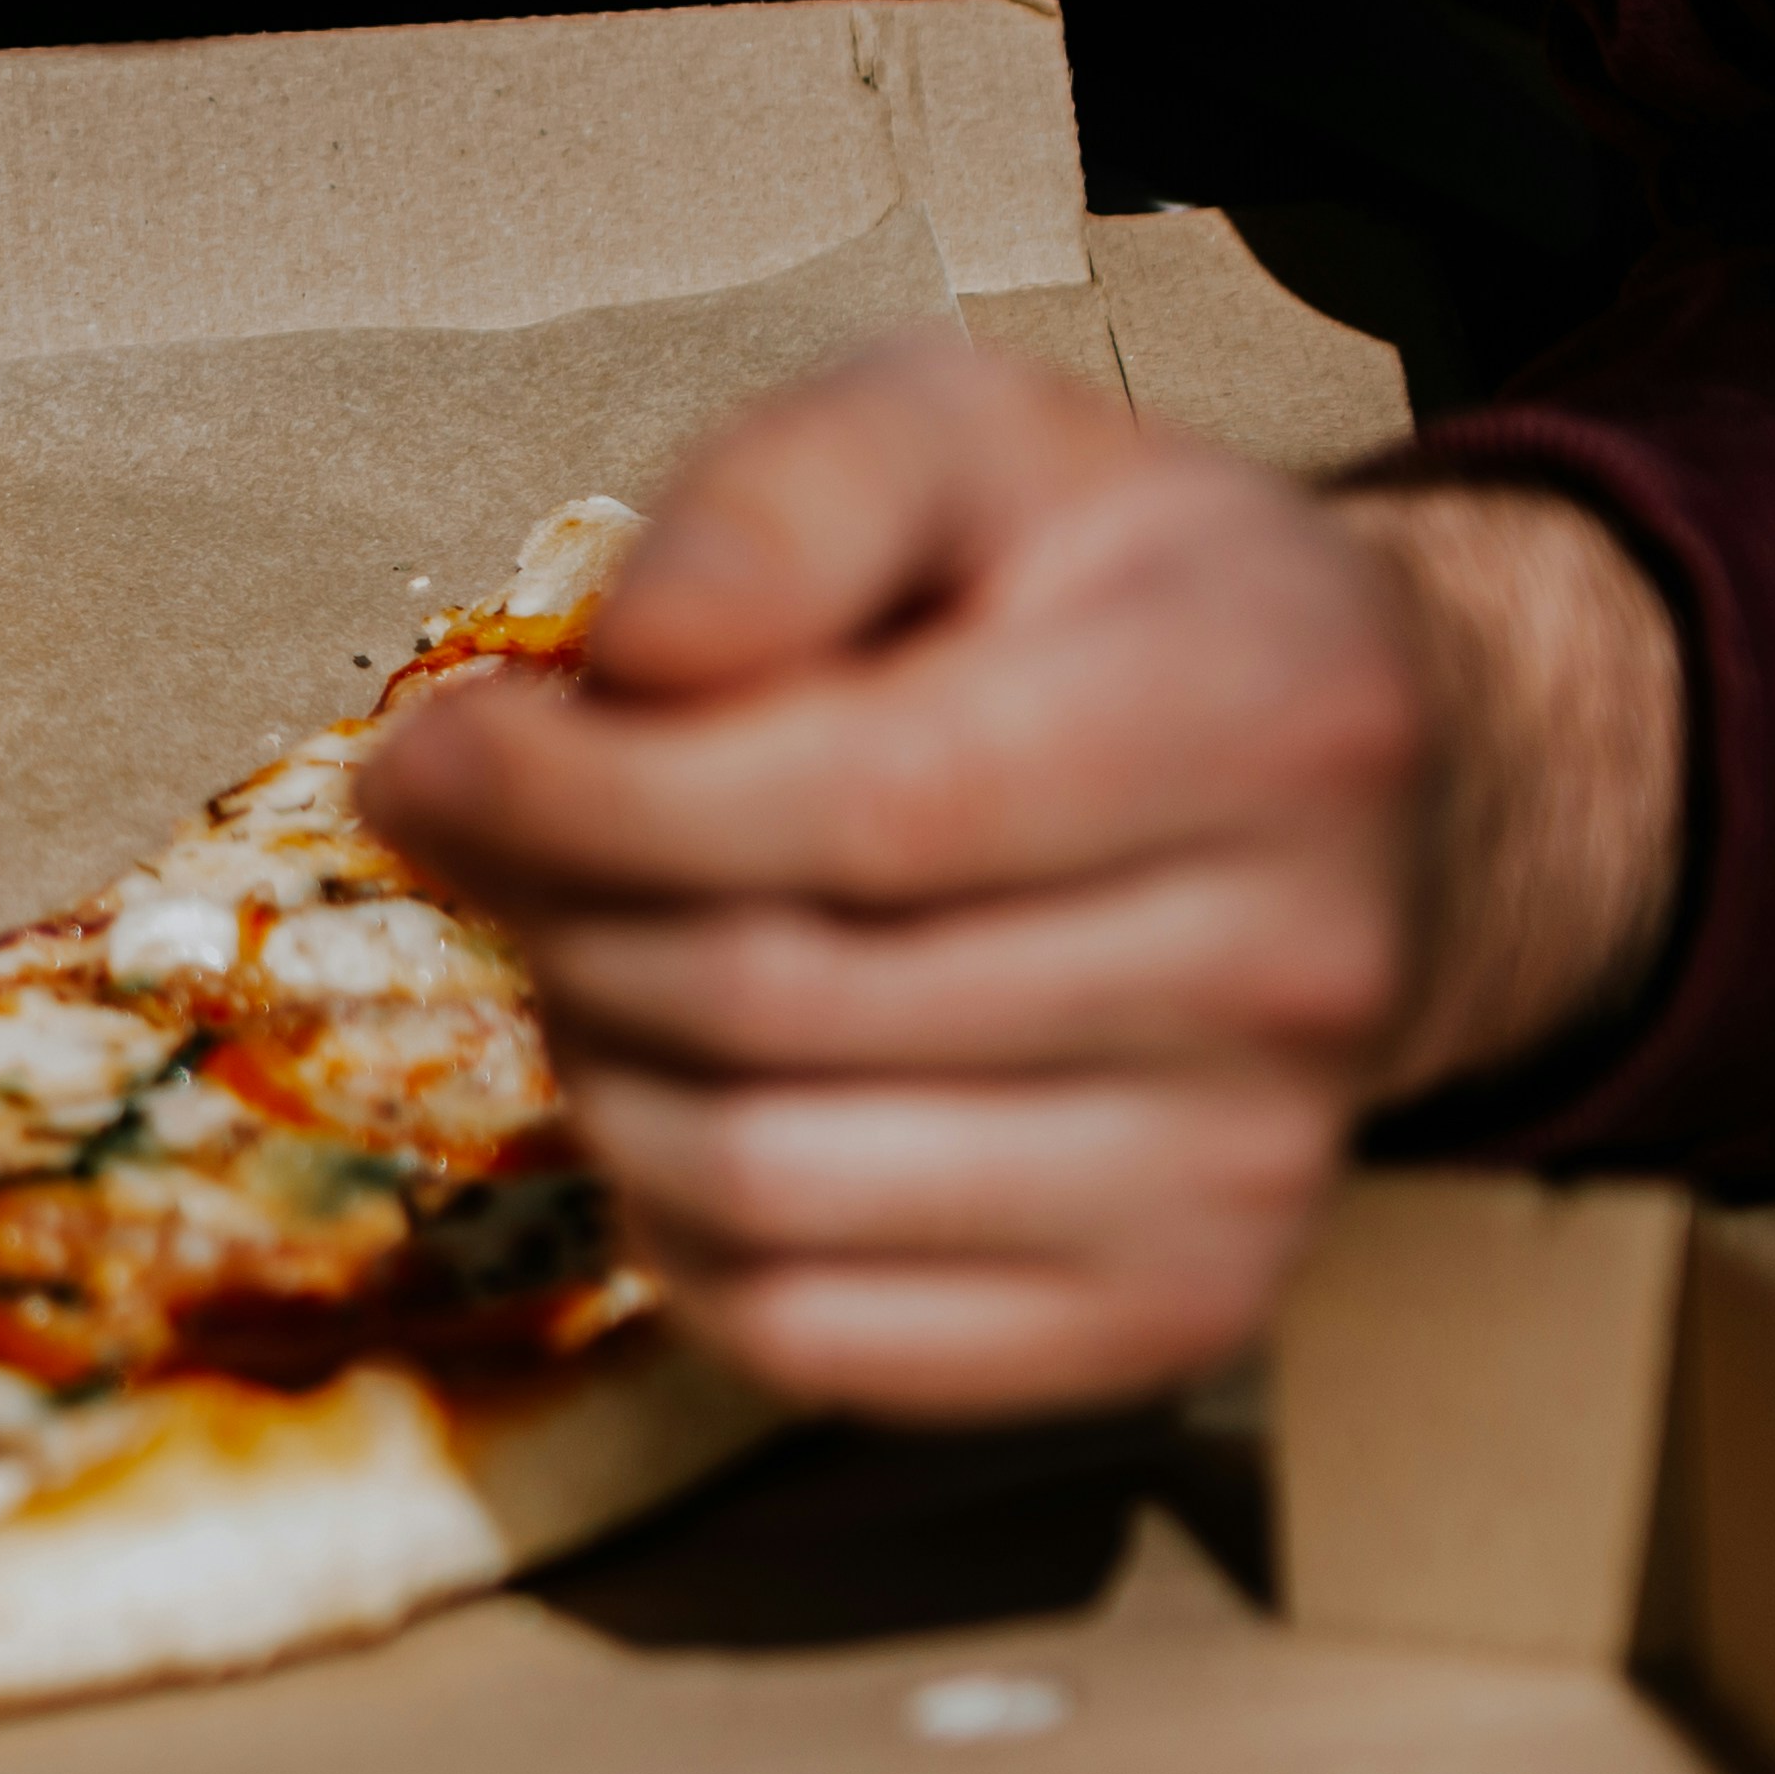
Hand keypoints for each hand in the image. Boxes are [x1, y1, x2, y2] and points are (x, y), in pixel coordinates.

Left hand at [360, 336, 1685, 1419]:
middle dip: (562, 918)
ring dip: (596, 1070)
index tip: (431, 762)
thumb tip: (638, 659)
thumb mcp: (956, 437)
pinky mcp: (1171, 1323)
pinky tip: (681, 1098)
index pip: (855, 800)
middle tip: (497, 852)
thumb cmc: (1090, 598)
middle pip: (779, 998)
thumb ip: (785, 497)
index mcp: (1256, 709)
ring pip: (764, 1184)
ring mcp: (1245, 1177)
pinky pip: (810, 1337)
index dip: (584, 795)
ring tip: (591, 958)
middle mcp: (1293, 967)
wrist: (1344, 801)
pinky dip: (673, 1229)